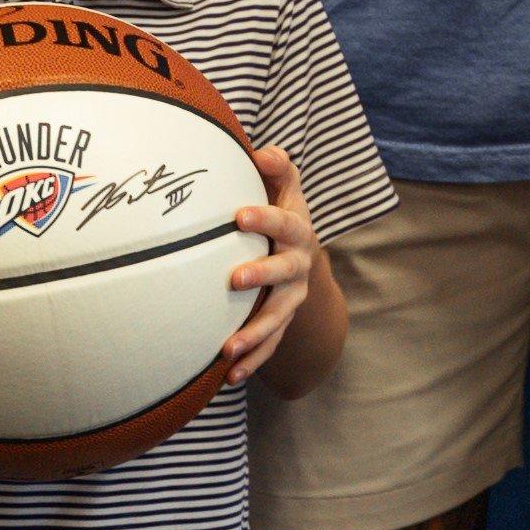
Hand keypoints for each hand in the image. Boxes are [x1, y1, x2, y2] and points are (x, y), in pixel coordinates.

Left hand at [222, 147, 317, 384]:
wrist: (301, 252)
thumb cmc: (281, 210)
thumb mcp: (285, 186)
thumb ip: (276, 166)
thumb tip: (260, 152)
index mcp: (297, 229)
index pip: (286, 221)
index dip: (266, 218)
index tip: (239, 215)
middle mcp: (299, 265)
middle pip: (286, 271)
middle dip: (263, 275)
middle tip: (234, 279)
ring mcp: (292, 296)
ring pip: (278, 317)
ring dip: (255, 333)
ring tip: (227, 349)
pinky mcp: (281, 321)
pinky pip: (270, 345)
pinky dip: (252, 360)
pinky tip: (229, 376)